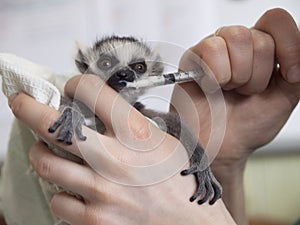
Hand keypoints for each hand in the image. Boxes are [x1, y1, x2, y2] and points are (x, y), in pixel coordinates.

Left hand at [8, 75, 235, 224]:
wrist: (189, 221)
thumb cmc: (178, 179)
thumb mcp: (163, 139)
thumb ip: (131, 122)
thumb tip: (100, 109)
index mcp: (136, 133)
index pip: (92, 90)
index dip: (75, 83)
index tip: (71, 88)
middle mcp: (115, 159)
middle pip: (53, 125)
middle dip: (28, 108)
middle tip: (21, 102)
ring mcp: (102, 191)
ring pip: (45, 163)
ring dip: (41, 153)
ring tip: (47, 150)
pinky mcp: (94, 219)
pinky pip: (58, 200)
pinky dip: (60, 191)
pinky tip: (73, 187)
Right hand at [173, 8, 299, 224]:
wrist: (222, 145)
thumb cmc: (248, 124)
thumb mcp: (288, 95)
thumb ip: (299, 69)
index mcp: (261, 50)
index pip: (276, 21)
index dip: (289, 46)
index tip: (289, 75)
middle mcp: (238, 46)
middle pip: (260, 38)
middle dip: (258, 76)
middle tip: (246, 92)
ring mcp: (215, 49)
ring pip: (238, 37)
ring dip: (238, 76)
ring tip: (229, 90)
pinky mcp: (193, 57)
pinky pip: (212, 49)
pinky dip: (216, 76)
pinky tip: (212, 87)